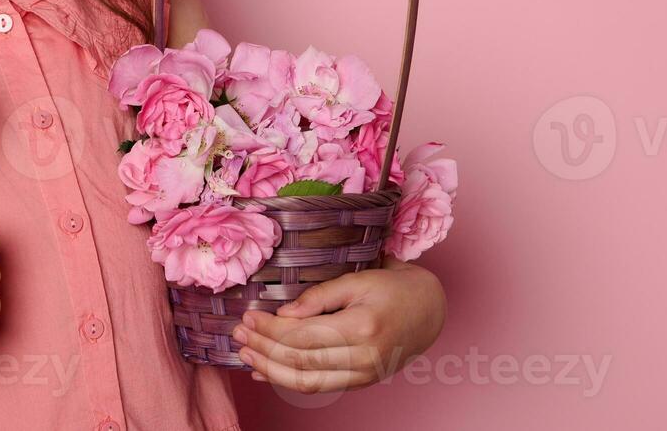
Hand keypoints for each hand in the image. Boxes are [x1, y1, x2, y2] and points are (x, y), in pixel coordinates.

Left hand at [230, 255, 445, 393]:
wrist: (429, 310)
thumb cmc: (392, 288)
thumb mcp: (357, 279)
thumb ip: (319, 296)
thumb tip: (283, 313)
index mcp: (362, 326)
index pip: (303, 336)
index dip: (270, 329)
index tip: (247, 318)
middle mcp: (363, 357)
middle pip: (300, 362)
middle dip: (263, 349)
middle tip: (237, 336)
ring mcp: (364, 375)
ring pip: (307, 382)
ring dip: (271, 371)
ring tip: (246, 356)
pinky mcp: (362, 382)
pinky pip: (320, 387)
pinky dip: (289, 381)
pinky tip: (267, 372)